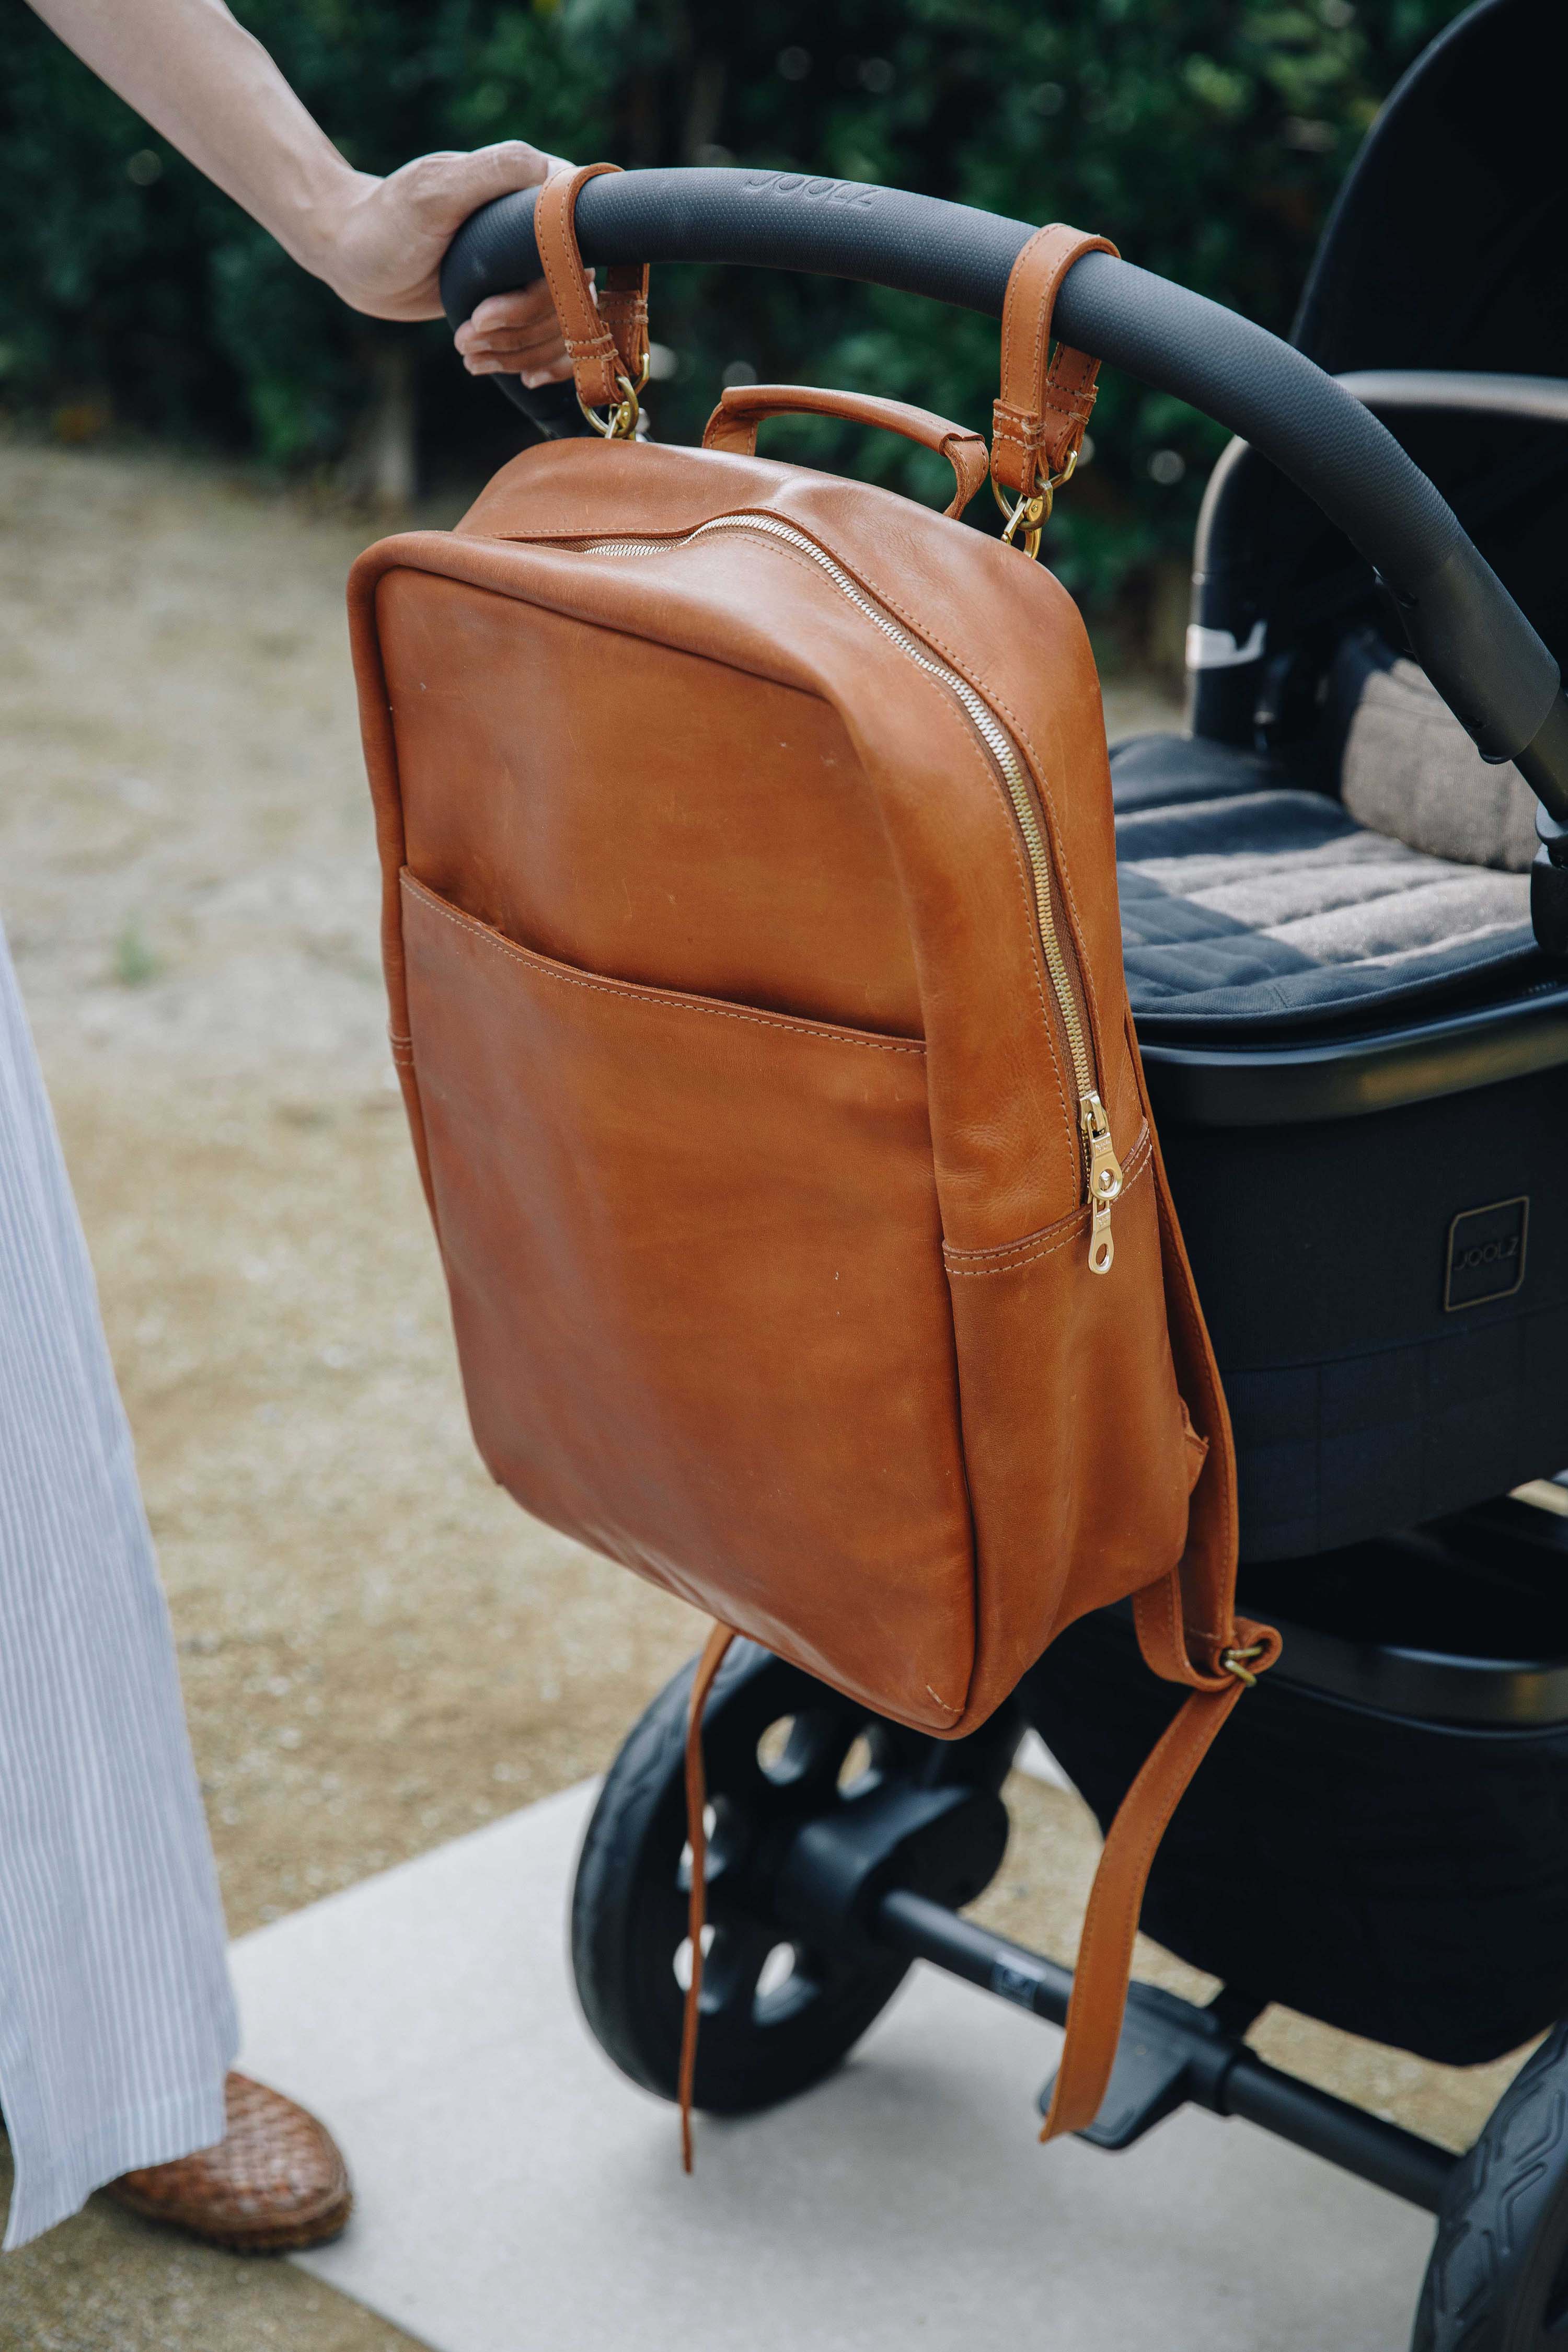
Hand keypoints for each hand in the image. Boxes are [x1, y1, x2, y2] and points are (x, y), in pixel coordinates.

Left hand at [318, 140, 573, 384]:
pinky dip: (526, 364)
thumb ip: (493, 172)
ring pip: (563, 327)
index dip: (553, 287)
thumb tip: (551, 173)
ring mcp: (533, 269)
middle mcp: (545, 229)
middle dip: (523, 329)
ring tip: (467, 352)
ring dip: (517, 352)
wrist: (354, 256)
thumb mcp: (435, 191)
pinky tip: (492, 366)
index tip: (495, 310)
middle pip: (575, 297)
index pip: (586, 242)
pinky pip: (550, 343)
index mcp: (538, 189)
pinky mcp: (519, 303)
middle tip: (470, 333)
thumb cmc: (387, 220)